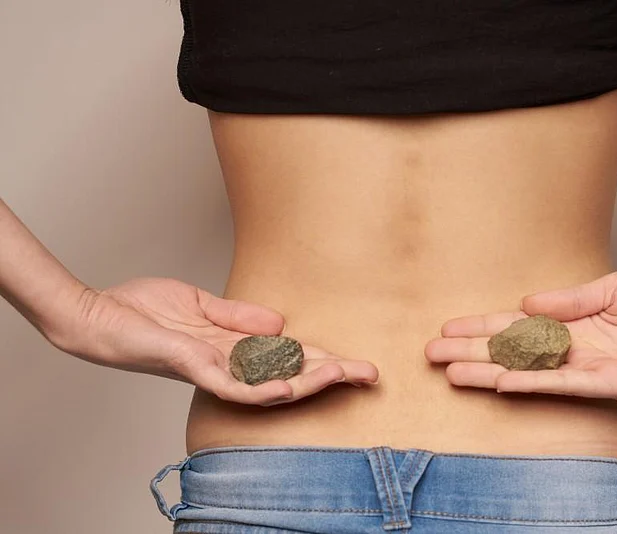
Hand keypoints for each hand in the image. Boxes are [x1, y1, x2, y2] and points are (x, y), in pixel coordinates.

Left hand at [50, 278, 378, 405]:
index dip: (324, 359)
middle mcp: (230, 366)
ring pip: (269, 388)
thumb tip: (281, 323)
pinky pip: (232, 388)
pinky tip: (287, 388)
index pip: (289, 358)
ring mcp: (213, 371)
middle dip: (331, 375)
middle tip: (369, 374)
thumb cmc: (144, 310)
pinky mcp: (193, 368)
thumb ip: (239, 316)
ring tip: (341, 375)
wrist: (100, 315)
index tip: (356, 360)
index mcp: (234, 350)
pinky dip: (261, 389)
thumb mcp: (202, 306)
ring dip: (307, 383)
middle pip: (289, 375)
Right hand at [425, 269, 616, 400]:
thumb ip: (567, 299)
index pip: (516, 328)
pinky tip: (498, 380)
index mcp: (573, 325)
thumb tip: (524, 302)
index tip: (449, 326)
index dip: (481, 327)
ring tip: (450, 370)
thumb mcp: (610, 288)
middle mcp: (573, 350)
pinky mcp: (606, 383)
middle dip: (470, 351)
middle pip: (511, 352)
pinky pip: (559, 383)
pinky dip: (528, 382)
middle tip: (431, 352)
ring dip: (487, 371)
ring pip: (525, 372)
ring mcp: (586, 369)